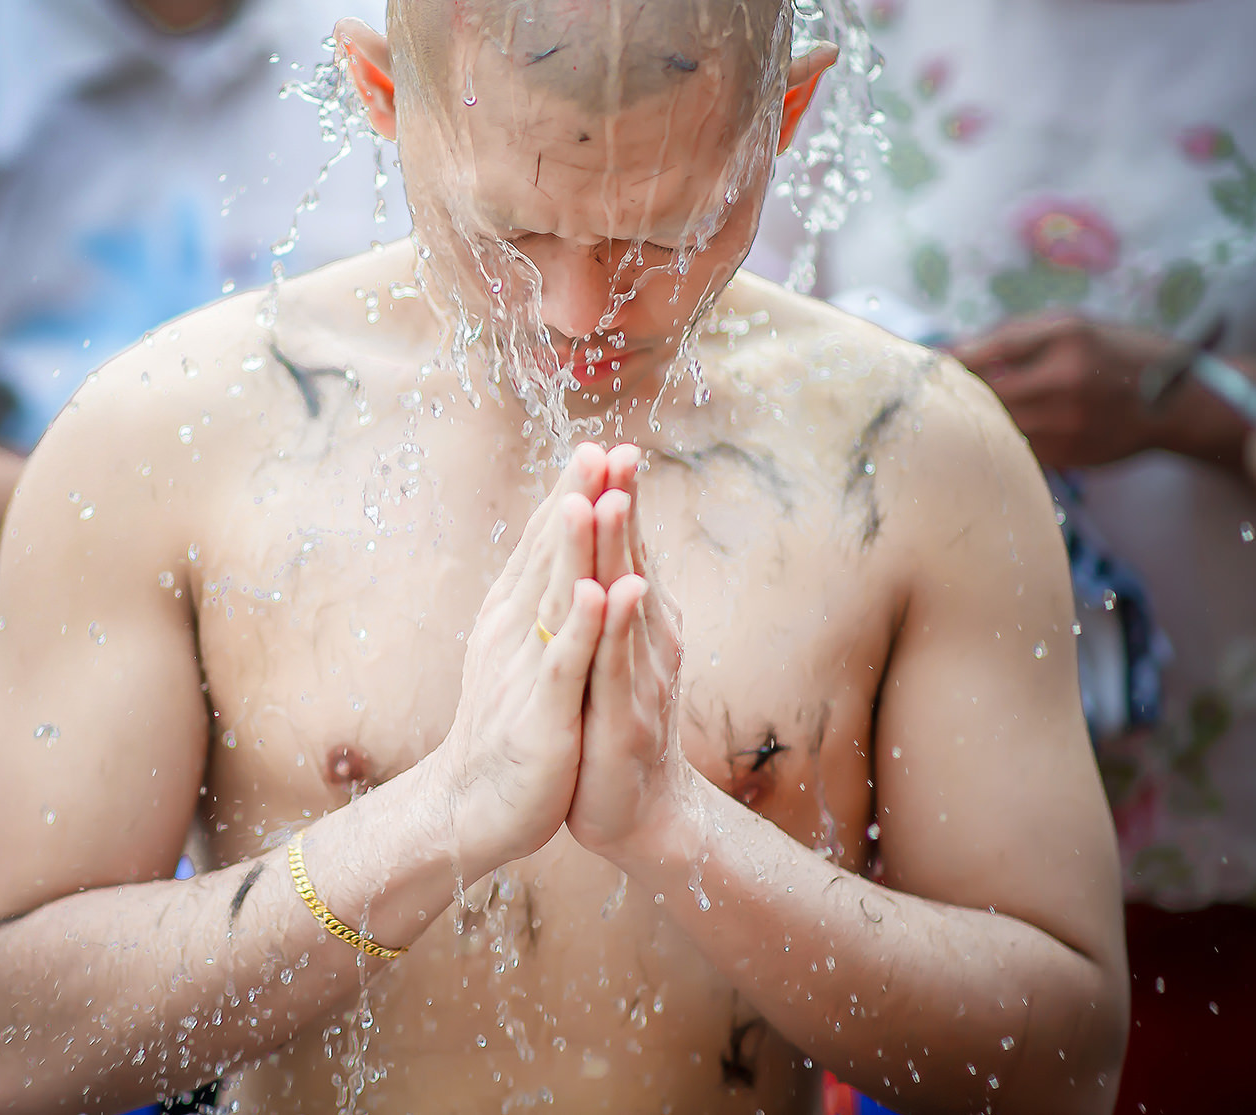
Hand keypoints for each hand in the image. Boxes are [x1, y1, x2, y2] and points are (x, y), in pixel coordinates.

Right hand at [425, 443, 608, 876]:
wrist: (475, 809)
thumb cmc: (510, 729)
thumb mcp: (523, 654)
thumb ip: (536, 602)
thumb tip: (553, 554)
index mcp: (514, 615)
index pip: (544, 545)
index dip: (570, 495)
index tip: (597, 448)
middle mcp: (514, 632)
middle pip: (547, 556)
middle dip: (575, 501)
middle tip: (598, 448)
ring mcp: (526, 671)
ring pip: (553, 598)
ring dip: (572, 546)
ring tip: (591, 495)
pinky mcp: (541, 715)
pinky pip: (563, 664)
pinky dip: (579, 627)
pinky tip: (597, 591)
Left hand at [565, 446, 691, 868]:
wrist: (636, 812)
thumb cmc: (616, 722)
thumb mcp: (614, 651)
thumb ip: (613, 598)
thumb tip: (608, 541)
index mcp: (640, 620)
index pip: (626, 548)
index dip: (616, 497)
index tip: (606, 443)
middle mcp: (649, 640)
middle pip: (632, 561)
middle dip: (622, 506)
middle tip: (617, 450)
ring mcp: (641, 678)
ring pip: (625, 604)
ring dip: (619, 551)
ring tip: (611, 500)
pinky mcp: (625, 718)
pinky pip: (617, 665)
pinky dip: (618, 626)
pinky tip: (619, 591)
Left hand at [951, 314, 1177, 468]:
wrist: (1178, 405)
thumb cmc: (1116, 354)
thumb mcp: (1074, 325)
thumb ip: (1015, 334)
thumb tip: (954, 349)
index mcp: (1067, 337)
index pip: (989, 347)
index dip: (950, 356)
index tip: (926, 359)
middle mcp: (1066, 379)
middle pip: (985, 390)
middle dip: (956, 389)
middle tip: (929, 388)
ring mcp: (1067, 422)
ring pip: (994, 423)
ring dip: (971, 418)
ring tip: (953, 411)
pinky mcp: (1066, 455)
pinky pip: (1014, 446)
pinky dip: (997, 438)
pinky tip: (987, 432)